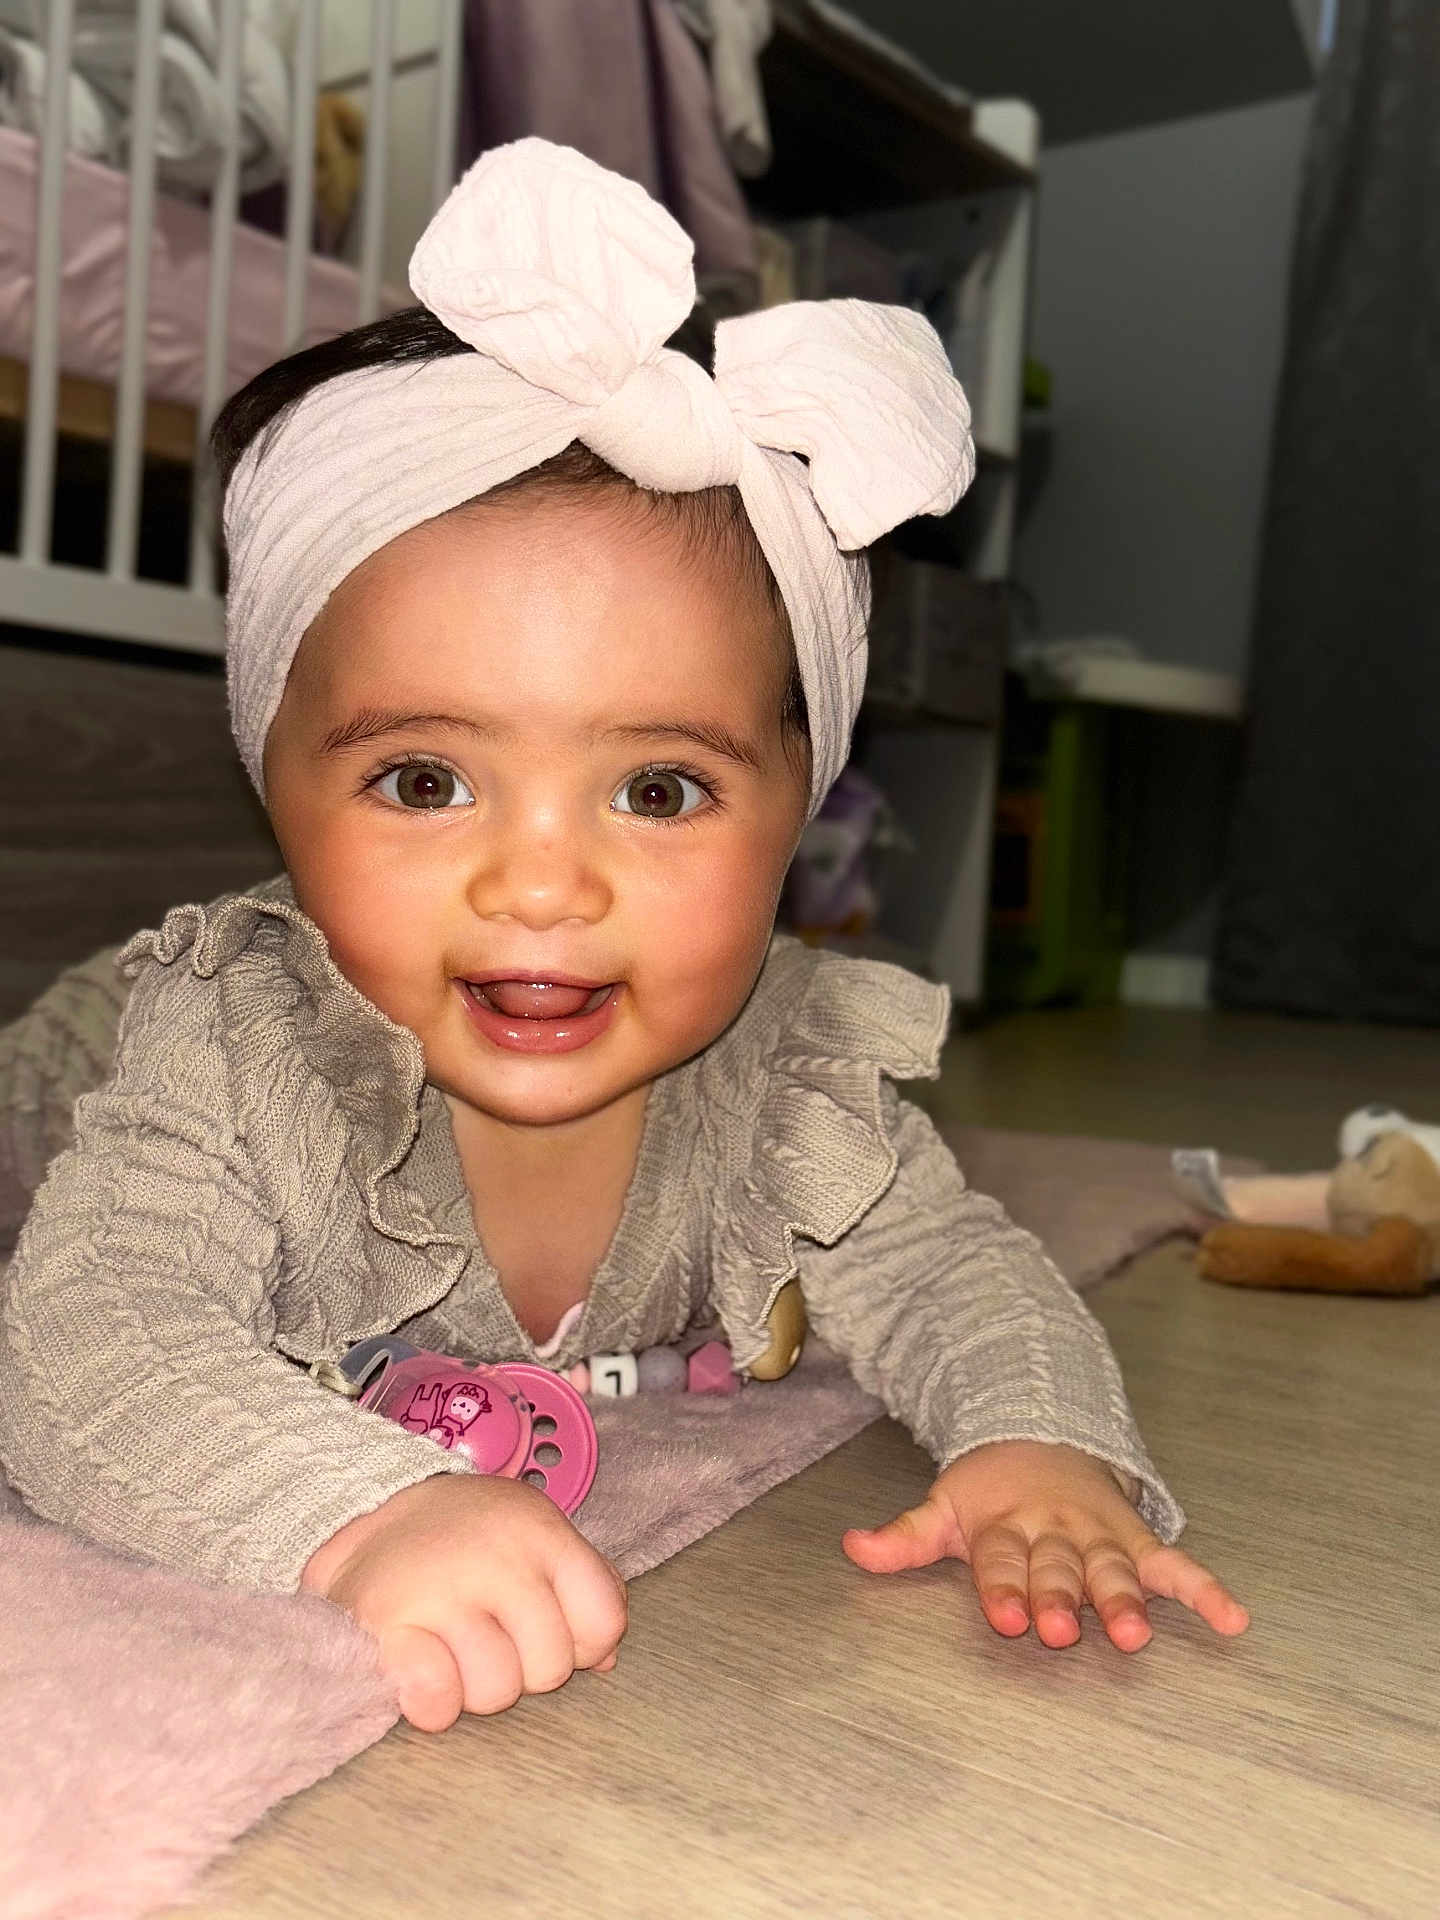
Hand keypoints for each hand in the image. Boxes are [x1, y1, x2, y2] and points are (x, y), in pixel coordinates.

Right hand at [301, 1474, 628, 1729]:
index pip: (603, 1622)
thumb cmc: (470, 1536)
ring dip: (475, 1686)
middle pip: (551, 1668)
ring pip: (496, 1693)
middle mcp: (497, 1559)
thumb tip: (606, 1660)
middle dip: (525, 1667)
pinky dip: (432, 1702)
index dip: (582, 1641)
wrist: (371, 1509)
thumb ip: (585, 1587)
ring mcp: (441, 1590)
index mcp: (541, 1533)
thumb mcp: (538, 1534)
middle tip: (490, 1633)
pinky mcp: (385, 1625)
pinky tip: (424, 1671)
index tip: (546, 1625)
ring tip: (454, 1647)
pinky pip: (436, 1700)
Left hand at [842, 1439, 1249, 1651]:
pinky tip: (1234, 1617)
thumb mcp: (944, 1507)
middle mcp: (1055, 1530)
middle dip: (1060, 1597)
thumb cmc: (990, 1493)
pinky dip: (1205, 1589)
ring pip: (1113, 1568)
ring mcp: (1099, 1534)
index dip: (1003, 1586)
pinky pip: (1174, 1564)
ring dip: (1123, 1599)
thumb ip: (904, 1536)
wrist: (1040, 1435)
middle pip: (1057, 1567)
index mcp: (1005, 1524)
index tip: (1007, 1614)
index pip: (1001, 1559)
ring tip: (1134, 1633)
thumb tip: (851, 1548)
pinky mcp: (1136, 1539)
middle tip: (1063, 1629)